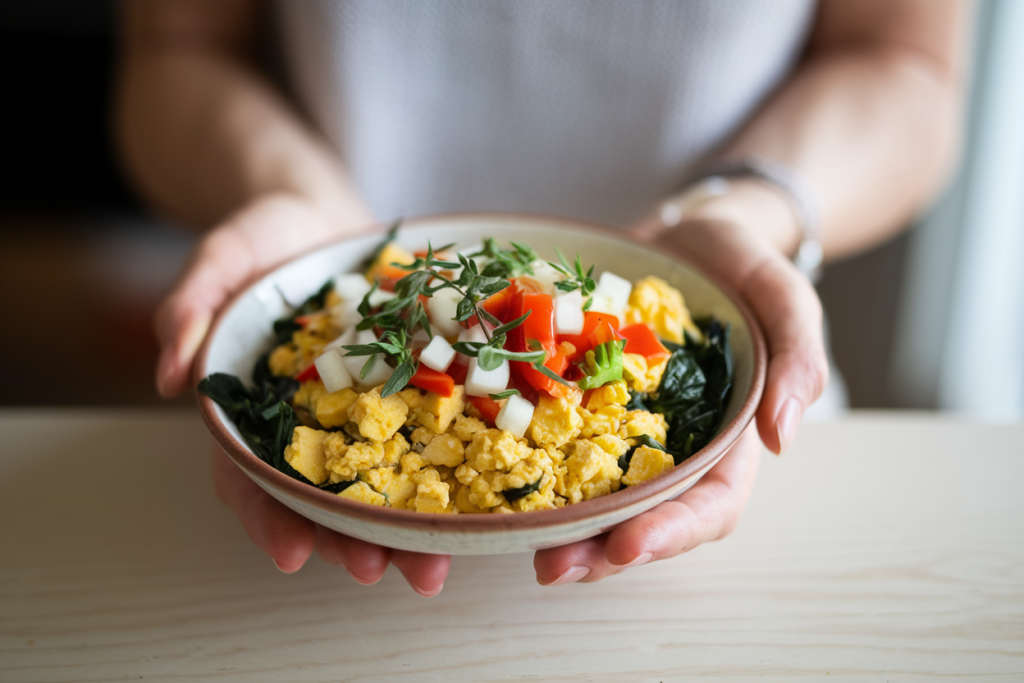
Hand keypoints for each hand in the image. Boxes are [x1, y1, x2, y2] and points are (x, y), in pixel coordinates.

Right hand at [161, 193, 448, 594]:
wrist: (322, 220)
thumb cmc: (261, 240)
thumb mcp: (218, 263)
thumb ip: (189, 309)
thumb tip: (169, 374)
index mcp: (255, 413)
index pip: (250, 479)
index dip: (268, 519)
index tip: (292, 554)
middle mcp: (311, 425)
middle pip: (326, 498)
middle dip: (350, 541)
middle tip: (379, 572)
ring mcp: (364, 412)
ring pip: (383, 482)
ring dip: (406, 529)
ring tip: (434, 564)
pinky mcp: (411, 391)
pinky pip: (432, 434)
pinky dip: (451, 469)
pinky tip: (477, 501)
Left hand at [534, 217, 827, 583]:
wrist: (687, 234)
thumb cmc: (744, 267)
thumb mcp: (784, 298)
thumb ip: (797, 357)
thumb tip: (781, 437)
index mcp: (723, 441)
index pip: (707, 505)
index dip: (670, 532)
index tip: (627, 546)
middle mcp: (666, 446)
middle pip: (639, 516)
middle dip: (598, 550)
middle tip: (552, 567)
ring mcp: (615, 426)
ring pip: (588, 494)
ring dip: (555, 526)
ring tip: (516, 543)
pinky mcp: (574, 400)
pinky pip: (547, 435)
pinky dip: (519, 458)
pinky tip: (483, 473)